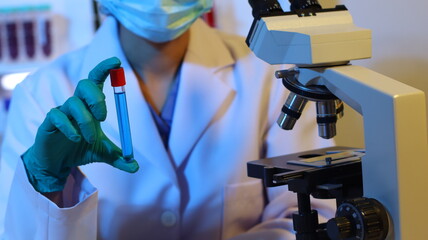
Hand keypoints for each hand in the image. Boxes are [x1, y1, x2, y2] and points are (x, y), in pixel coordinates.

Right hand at [22, 57, 138, 192]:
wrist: (58, 163)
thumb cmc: (81, 150)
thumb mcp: (104, 154)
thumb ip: (120, 158)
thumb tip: (136, 167)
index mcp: (91, 105)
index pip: (97, 80)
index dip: (105, 69)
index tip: (117, 62)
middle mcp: (77, 104)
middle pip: (85, 85)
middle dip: (97, 98)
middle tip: (103, 117)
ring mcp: (62, 111)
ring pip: (74, 103)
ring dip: (85, 122)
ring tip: (90, 139)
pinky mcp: (49, 122)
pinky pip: (58, 116)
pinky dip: (69, 127)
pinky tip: (76, 138)